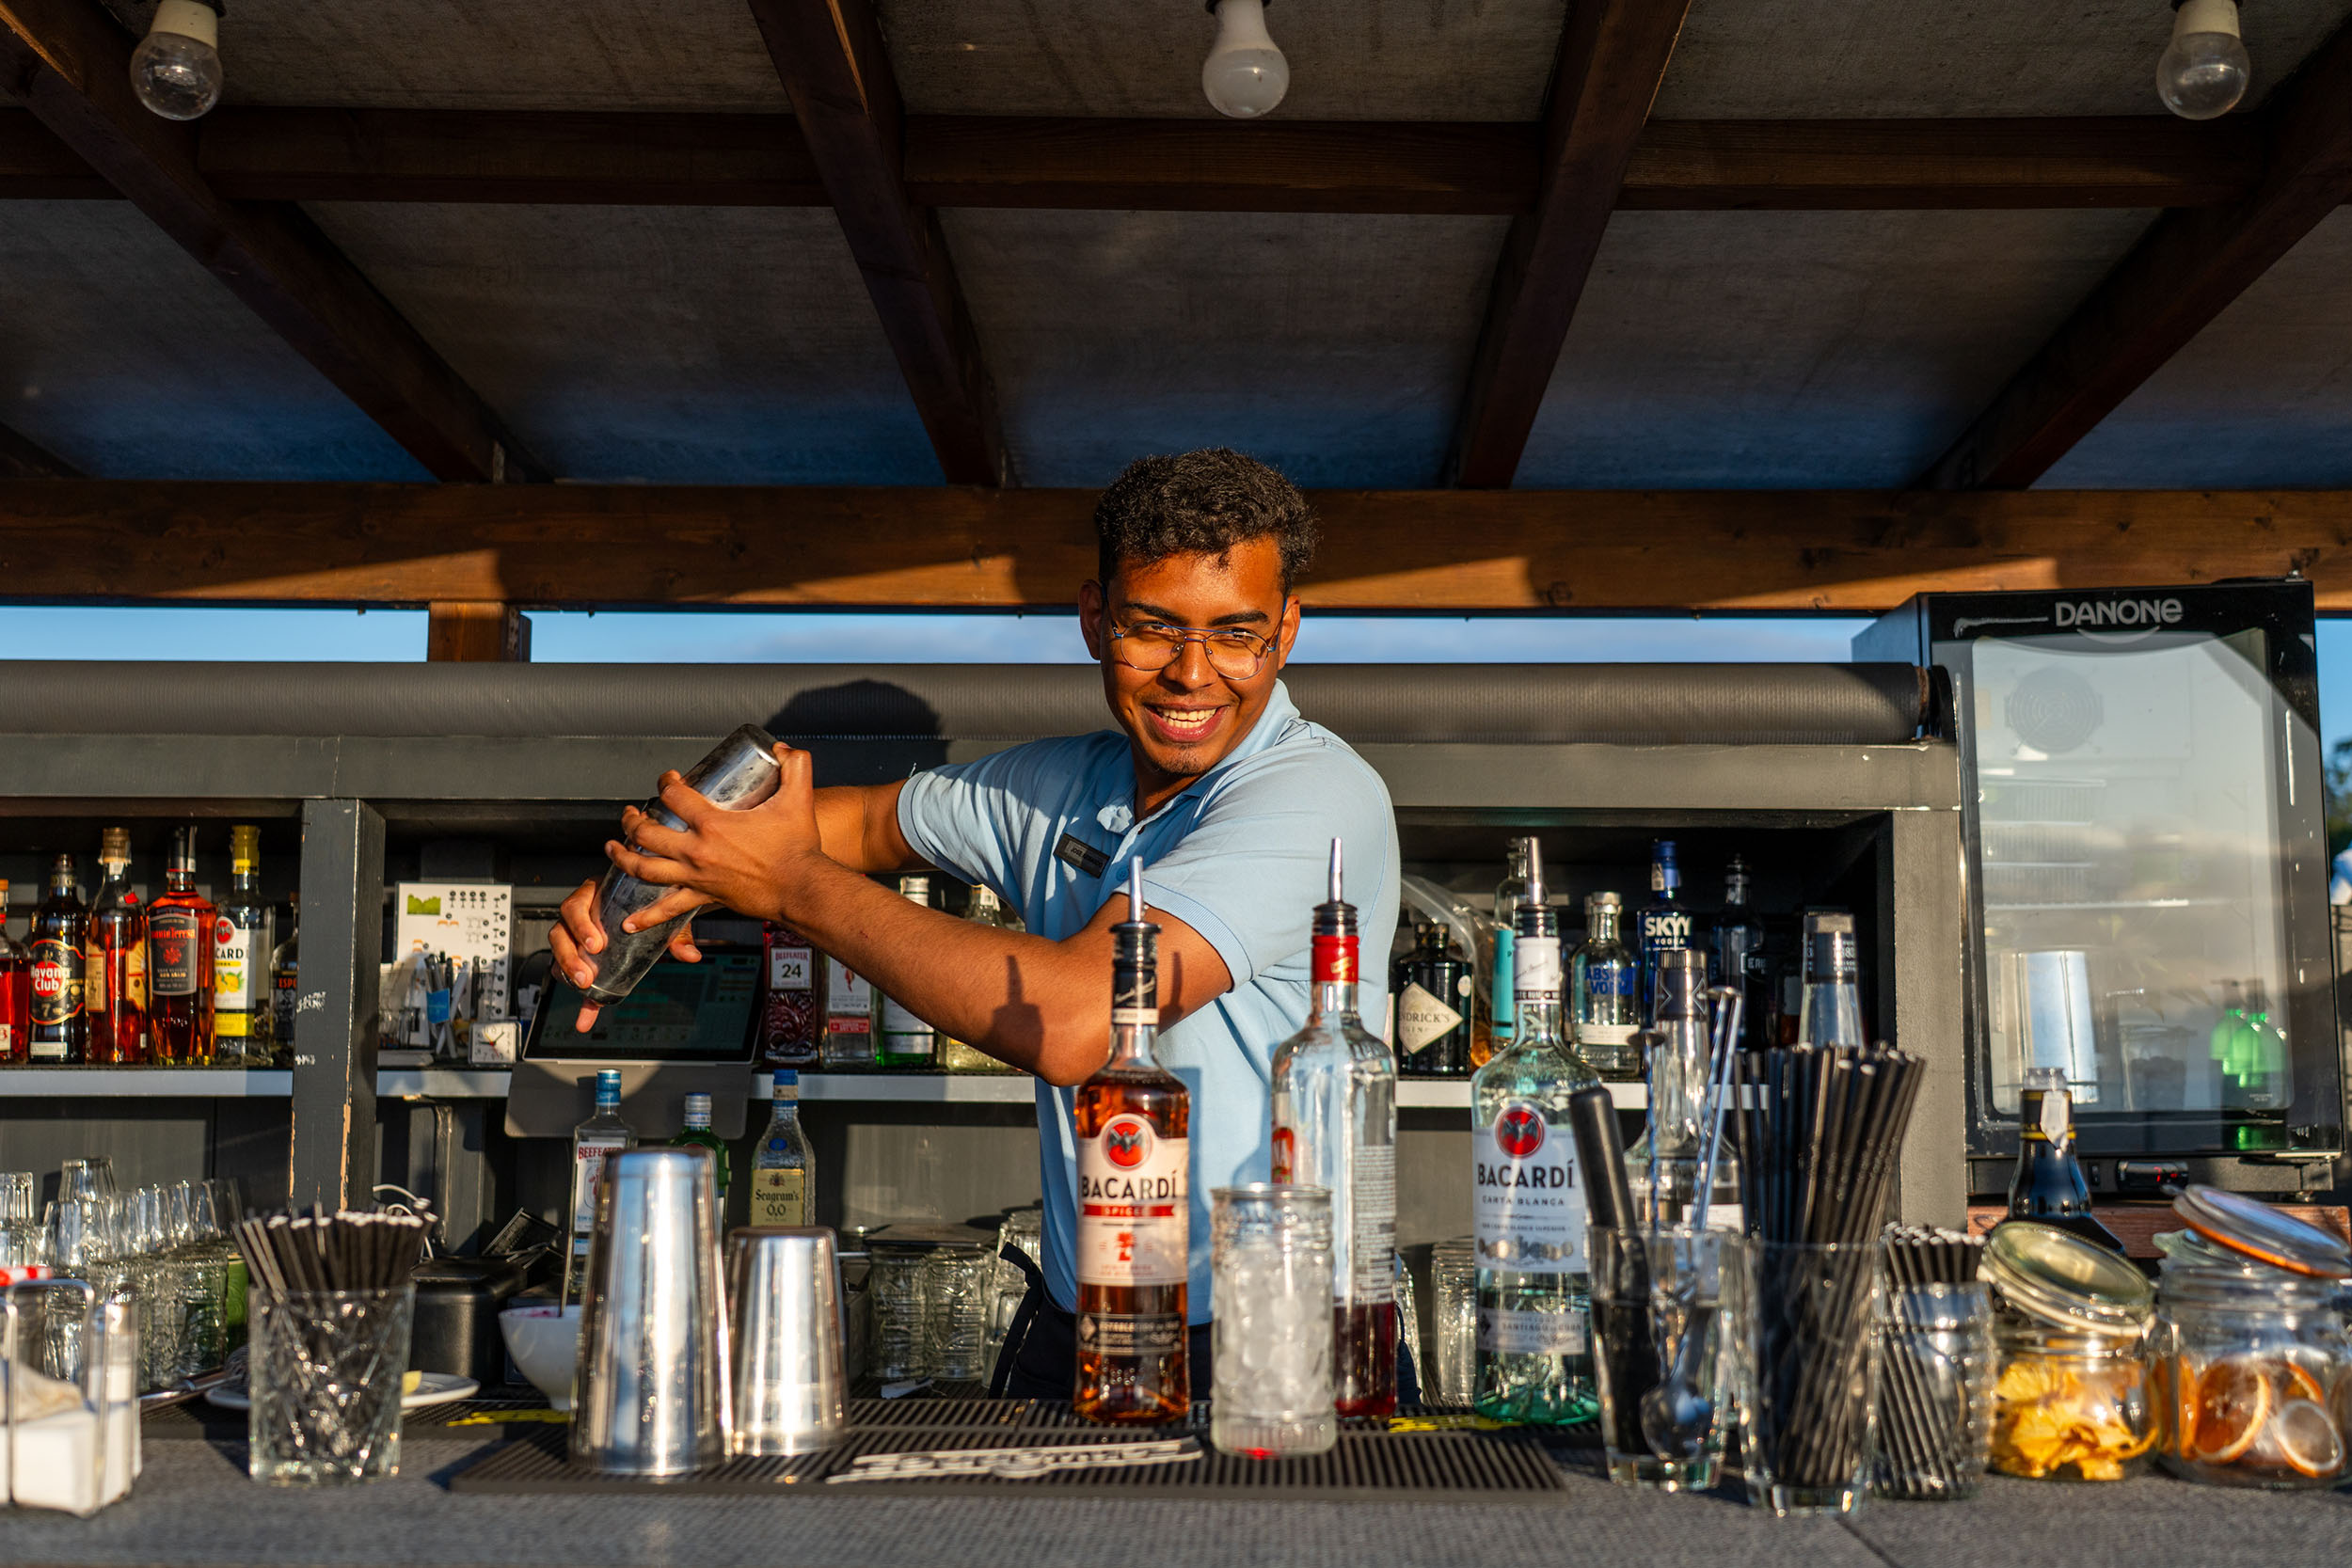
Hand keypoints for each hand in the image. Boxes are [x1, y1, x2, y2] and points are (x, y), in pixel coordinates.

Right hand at [547, 876, 704, 1031]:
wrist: (655, 905)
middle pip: (560, 931)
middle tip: (587, 976)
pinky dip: (582, 999)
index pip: (576, 906)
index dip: (581, 926)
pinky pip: (573, 976)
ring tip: (584, 987)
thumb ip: (676, 934)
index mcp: (595, 893)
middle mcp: (581, 911)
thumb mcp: (664, 912)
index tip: (596, 946)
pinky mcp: (582, 957)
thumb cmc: (653, 902)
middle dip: (569, 956)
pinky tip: (587, 1017)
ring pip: (559, 951)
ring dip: (567, 972)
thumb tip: (691, 956)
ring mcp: (576, 933)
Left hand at [603, 744, 823, 931]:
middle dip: (633, 819)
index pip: (673, 796)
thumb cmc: (799, 847)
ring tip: (612, 849)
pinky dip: (646, 917)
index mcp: (713, 824)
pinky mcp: (704, 896)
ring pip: (646, 868)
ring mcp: (697, 876)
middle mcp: (697, 851)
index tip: (669, 779)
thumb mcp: (798, 798)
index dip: (665, 782)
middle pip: (647, 832)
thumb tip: (783, 748)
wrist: (802, 889)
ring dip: (624, 857)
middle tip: (631, 813)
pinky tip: (628, 922)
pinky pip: (669, 908)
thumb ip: (796, 766)